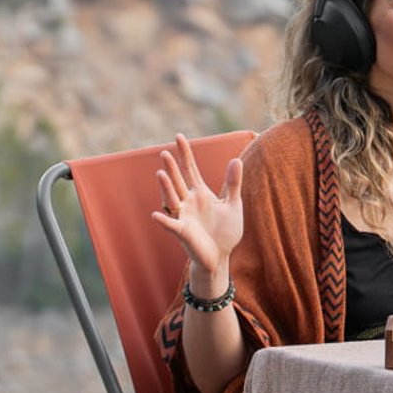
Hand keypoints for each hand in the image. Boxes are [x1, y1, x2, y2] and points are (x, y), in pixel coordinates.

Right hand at [150, 133, 244, 280]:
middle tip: (165, 152)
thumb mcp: (233, 204)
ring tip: (160, 174)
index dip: (185, 153)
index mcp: (201, 193)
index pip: (190, 169)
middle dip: (172, 167)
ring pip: (172, 198)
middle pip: (178, 180)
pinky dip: (164, 220)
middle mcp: (189, 202)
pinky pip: (172, 225)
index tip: (179, 136)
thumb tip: (236, 159)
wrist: (221, 256)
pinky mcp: (183, 232)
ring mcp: (184, 216)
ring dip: (166, 187)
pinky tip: (157, 214)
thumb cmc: (225, 231)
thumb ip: (233, 183)